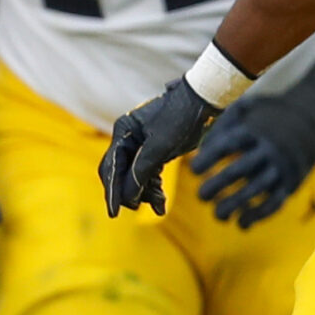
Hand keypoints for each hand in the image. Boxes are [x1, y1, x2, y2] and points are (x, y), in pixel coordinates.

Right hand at [100, 78, 217, 217]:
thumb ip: (141, 170)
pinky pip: (148, 174)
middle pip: (120, 174)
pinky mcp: (154, 151)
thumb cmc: (180, 118)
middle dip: (130, 192)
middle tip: (140, 206)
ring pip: (135, 177)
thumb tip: (128, 196)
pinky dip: (153, 187)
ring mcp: (140, 145)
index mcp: (123, 132)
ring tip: (160, 203)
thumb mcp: (160, 146)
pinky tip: (162, 201)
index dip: (112, 191)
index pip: (111, 167)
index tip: (114, 213)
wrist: (203, 102)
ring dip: (145, 192)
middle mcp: (128, 138)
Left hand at [191, 94, 314, 228]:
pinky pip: (275, 202)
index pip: (226, 144)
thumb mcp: (248, 107)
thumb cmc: (270, 114)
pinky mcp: (292, 182)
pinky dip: (258, 216)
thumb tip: (202, 150)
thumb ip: (224, 124)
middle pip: (238, 170)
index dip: (208, 159)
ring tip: (219, 216)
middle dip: (216, 186)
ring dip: (234, 205)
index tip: (194, 171)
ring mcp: (282, 166)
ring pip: (255, 190)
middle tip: (202, 196)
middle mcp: (268, 148)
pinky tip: (242, 224)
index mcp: (254, 129)